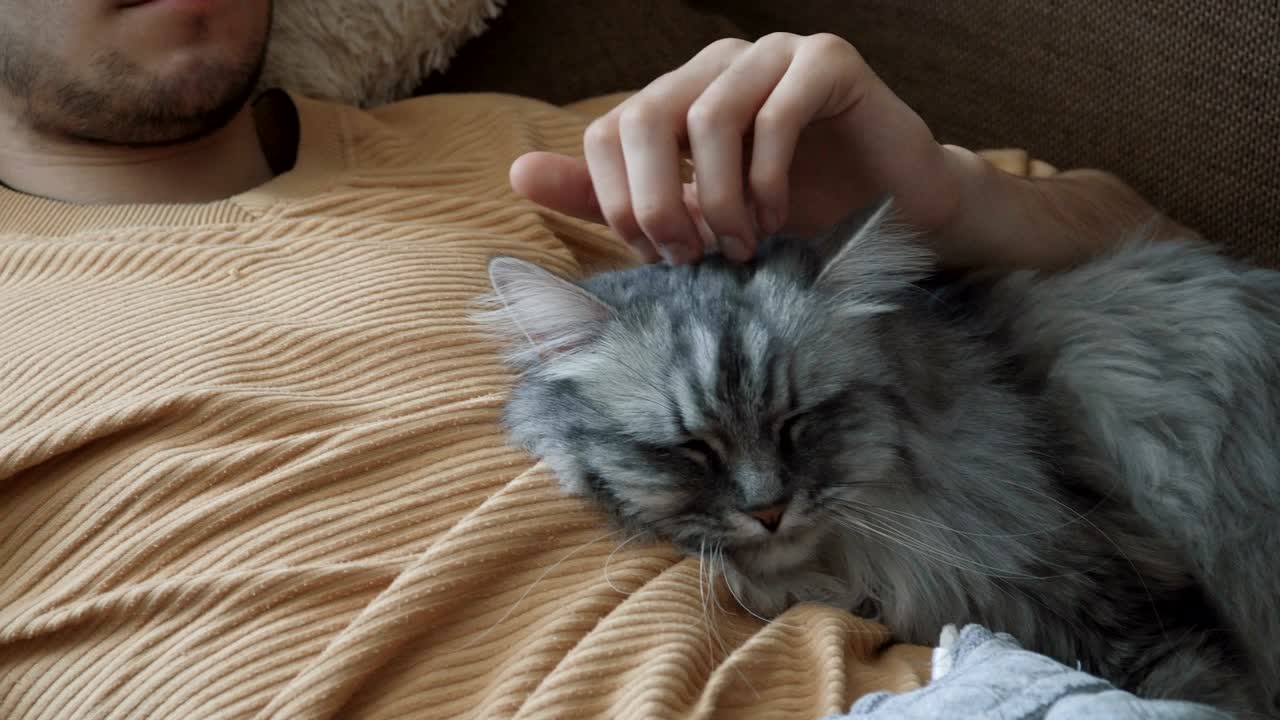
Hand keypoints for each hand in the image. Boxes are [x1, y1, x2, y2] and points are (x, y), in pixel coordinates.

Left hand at [510, 33, 964, 262]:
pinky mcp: (829, 62)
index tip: (659, 258)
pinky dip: (768, 177)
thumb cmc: (793, 218)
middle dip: (659, 202)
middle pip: (645, 115)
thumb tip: (516, 173)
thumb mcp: (693, 218)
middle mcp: (718, 64)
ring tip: (744, 244)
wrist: (893, 219)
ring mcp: (774, 54)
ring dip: (720, 198)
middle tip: (693, 257)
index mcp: (678, 96)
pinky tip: (780, 217)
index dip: (620, 202)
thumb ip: (612, 197)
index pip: (608, 131)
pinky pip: (777, 111)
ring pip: (710, 115)